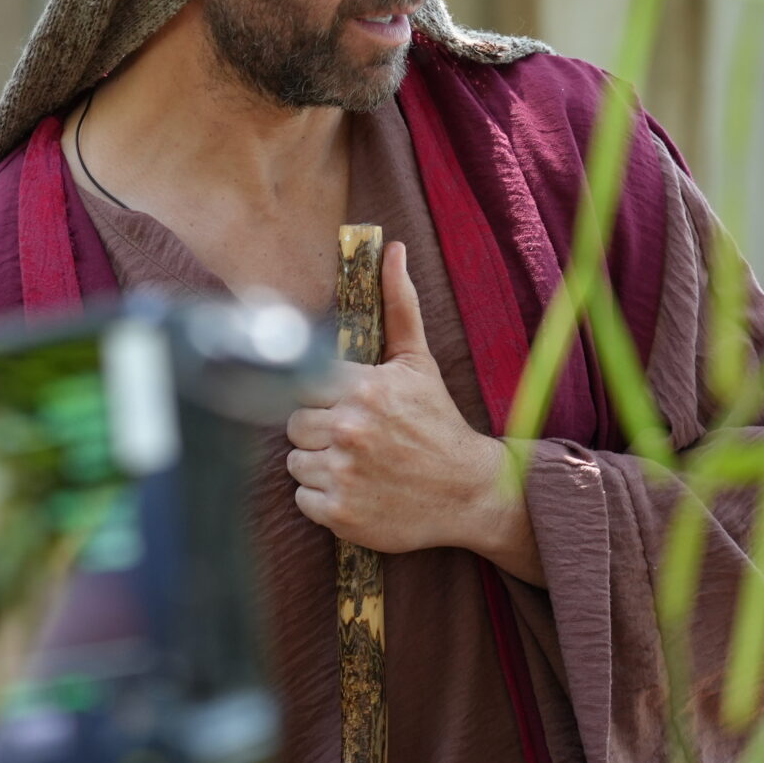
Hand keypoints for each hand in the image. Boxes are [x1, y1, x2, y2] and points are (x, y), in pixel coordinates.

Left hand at [284, 242, 543, 582]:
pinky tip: (356, 490)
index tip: (338, 404)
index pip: (298, 383)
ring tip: (355, 463)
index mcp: (363, 388)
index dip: (316, 395)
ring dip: (318, 464)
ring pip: (295, 461)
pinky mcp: (340, 512)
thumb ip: (398, 305)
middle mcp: (349, 429)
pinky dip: (323, 498)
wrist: (470, 492)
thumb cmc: (437, 423)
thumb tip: (393, 250)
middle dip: (317, 430)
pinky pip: (303, 498)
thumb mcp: (418, 362)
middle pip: (293, 424)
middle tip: (351, 437)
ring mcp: (344, 473)